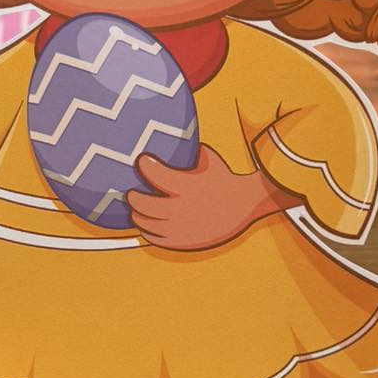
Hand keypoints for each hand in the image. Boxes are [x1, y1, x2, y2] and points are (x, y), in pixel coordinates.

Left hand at [129, 147, 290, 251]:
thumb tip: (172, 136)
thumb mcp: (210, 158)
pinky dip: (148, 231)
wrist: (246, 206)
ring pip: (147, 223)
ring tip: (137, 210)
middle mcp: (183, 207)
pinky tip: (147, 224)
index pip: (155, 174)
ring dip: (138, 215)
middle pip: (143, 203)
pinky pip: (156, 239)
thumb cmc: (225, 179)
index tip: (143, 160)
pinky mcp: (183, 241)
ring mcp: (182, 226)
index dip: (145, 165)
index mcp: (188, 185)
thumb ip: (189, 151)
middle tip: (132, 193)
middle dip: (134, 196)